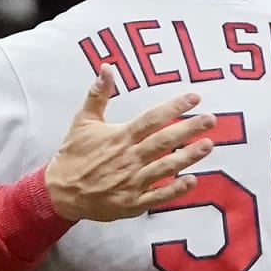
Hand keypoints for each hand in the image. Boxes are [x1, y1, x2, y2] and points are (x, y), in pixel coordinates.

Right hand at [45, 66, 216, 221]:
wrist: (59, 192)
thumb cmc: (73, 154)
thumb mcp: (83, 121)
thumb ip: (98, 94)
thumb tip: (107, 67)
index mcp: (119, 137)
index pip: (151, 119)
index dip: (173, 107)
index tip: (194, 98)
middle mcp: (128, 158)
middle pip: (163, 141)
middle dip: (188, 129)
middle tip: (211, 119)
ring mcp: (131, 182)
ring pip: (164, 168)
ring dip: (188, 157)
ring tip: (208, 145)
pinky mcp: (131, 203)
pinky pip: (156, 197)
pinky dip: (174, 190)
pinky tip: (192, 181)